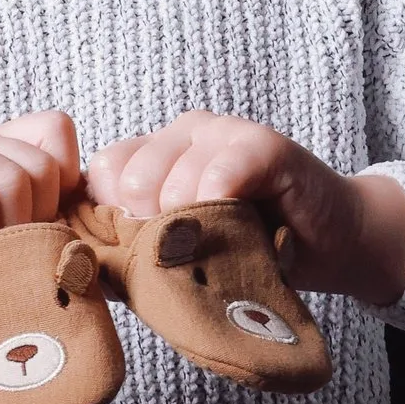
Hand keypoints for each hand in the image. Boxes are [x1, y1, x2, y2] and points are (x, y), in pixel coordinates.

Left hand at [84, 113, 404, 309]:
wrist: (327, 244)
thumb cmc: (248, 251)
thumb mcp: (180, 255)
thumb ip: (129, 256)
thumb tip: (77, 271)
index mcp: (156, 154)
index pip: (103, 172)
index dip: (114, 220)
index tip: (143, 252)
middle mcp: (183, 134)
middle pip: (130, 177)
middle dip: (150, 229)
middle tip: (185, 253)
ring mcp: (223, 132)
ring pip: (172, 178)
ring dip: (192, 227)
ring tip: (219, 246)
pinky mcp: (264, 144)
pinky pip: (223, 171)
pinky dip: (221, 204)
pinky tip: (235, 223)